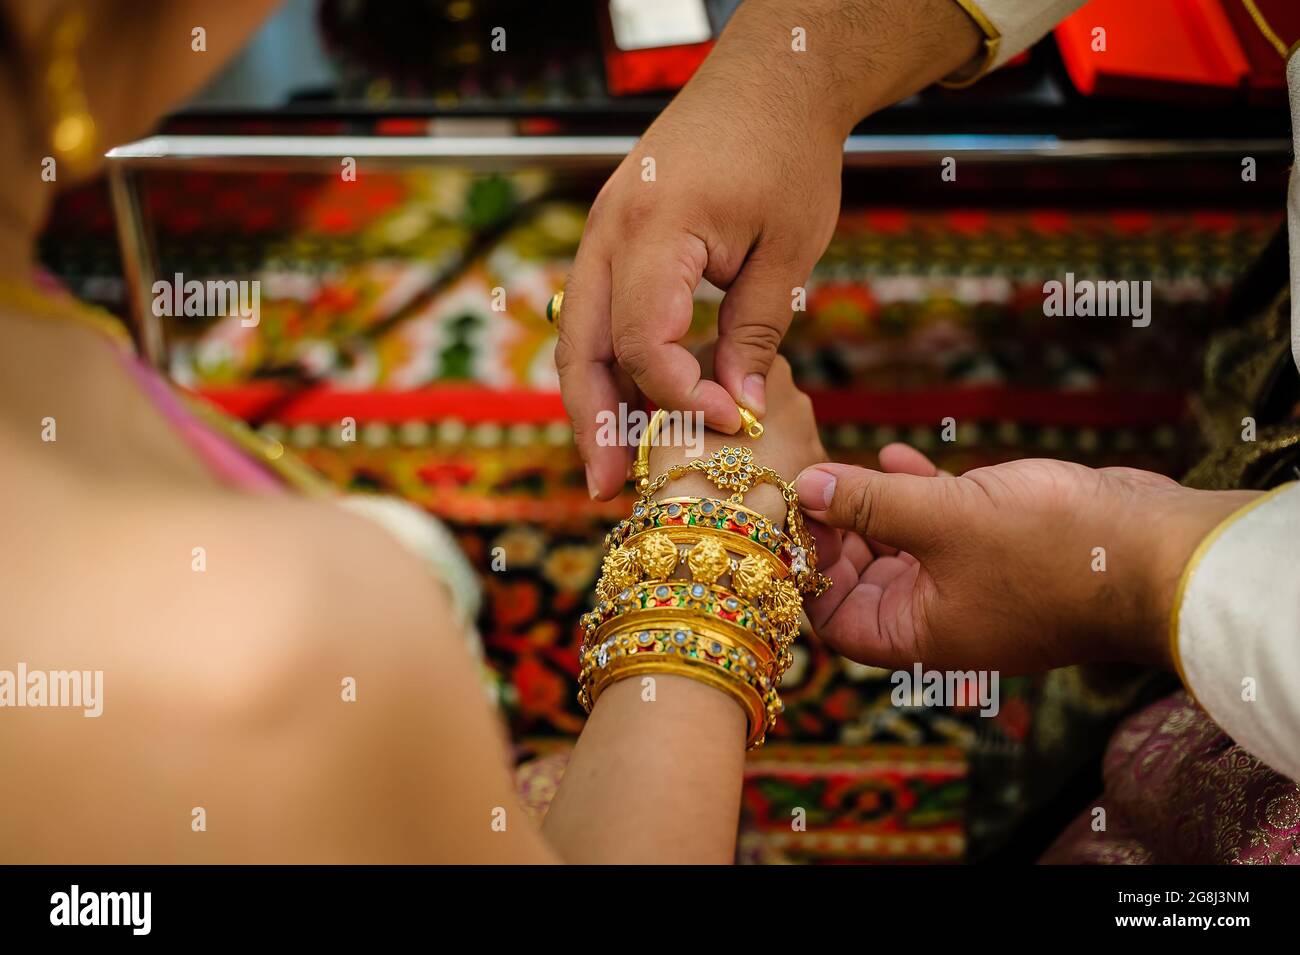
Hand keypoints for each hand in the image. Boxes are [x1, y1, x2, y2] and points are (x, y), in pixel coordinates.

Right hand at [557, 71, 842, 499]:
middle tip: (608, 486)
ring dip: (591, 399)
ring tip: (611, 463)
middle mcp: (610, 230)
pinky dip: (607, 362)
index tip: (721, 421)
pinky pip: (595, 311)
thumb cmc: (788, 155)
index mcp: (657, 227)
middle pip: (580, 344)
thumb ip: (755, 335)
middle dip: (593, 420)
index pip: (641, 337)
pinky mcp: (612, 237)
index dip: (674, 393)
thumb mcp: (788, 251)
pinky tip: (629, 406)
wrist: (771, 79)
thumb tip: (731, 414)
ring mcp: (602, 231)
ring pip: (577, 332)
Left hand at [794, 446, 1259, 673]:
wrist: (1159, 553)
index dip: (809, 573)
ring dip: (871, 506)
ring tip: (846, 467)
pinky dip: (915, 492)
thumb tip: (807, 488)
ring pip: (899, 548)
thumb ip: (871, 504)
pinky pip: (939, 525)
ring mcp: (972, 584)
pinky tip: (898, 455)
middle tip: (814, 485)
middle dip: (835, 533)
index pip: (835, 622)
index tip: (800, 517)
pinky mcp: (999, 548)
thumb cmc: (1054, 551)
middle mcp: (940, 618)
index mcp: (919, 635)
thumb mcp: (946, 520)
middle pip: (861, 582)